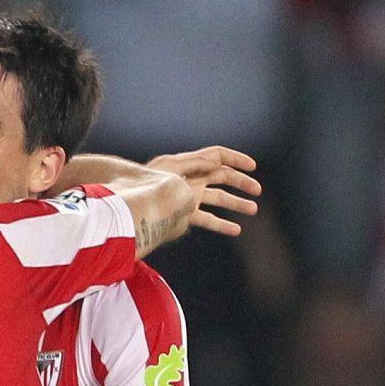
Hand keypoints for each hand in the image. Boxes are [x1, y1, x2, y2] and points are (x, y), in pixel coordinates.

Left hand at [146, 146, 260, 236]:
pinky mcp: (183, 214)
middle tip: (257, 191)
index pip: (216, 155)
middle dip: (241, 182)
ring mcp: (187, 197)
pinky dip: (220, 223)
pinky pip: (206, 218)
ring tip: (253, 210)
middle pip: (221, 176)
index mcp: (187, 163)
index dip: (235, 159)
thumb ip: (194, 164)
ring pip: (217, 198)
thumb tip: (217, 163)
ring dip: (236, 203)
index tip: (253, 166)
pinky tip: (235, 229)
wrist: (127, 209)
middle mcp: (190, 178)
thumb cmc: (144, 186)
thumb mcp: (170, 169)